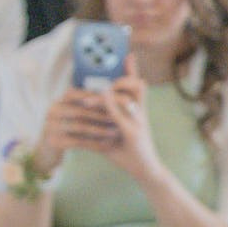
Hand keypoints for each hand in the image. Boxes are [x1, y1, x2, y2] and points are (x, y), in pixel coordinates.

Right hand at [36, 90, 116, 170]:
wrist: (48, 152)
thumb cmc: (67, 131)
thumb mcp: (70, 115)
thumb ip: (85, 105)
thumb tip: (109, 92)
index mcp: (58, 101)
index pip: (76, 94)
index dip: (95, 97)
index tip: (111, 101)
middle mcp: (52, 111)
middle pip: (80, 110)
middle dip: (102, 114)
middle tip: (120, 117)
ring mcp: (51, 127)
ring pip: (80, 126)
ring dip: (101, 129)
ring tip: (117, 132)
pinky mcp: (54, 141)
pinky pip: (78, 141)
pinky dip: (95, 143)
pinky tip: (108, 145)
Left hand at [95, 65, 159, 180]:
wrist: (146, 172)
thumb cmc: (128, 151)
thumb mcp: (112, 134)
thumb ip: (101, 121)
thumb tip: (81, 112)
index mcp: (136, 112)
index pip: (137, 86)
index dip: (132, 70)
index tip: (128, 54)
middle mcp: (139, 114)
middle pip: (138, 86)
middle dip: (124, 78)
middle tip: (105, 82)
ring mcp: (138, 123)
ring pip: (128, 99)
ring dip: (111, 94)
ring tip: (94, 94)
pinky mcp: (133, 134)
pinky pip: (121, 117)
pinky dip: (112, 106)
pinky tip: (102, 98)